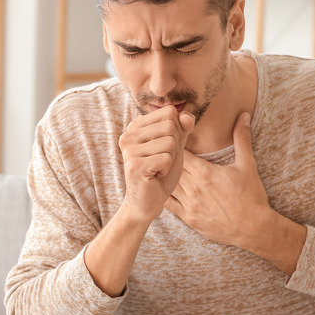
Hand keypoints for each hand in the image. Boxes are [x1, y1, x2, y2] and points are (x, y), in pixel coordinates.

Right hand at [119, 106, 194, 222]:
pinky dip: (167, 169)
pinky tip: (155, 175)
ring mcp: (129, 150)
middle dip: (174, 146)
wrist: (148, 201)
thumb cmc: (161, 171)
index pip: (169, 112)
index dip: (177, 131)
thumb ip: (183, 127)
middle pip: (170, 126)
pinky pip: (166, 158)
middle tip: (161, 160)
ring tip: (158, 168)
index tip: (164, 147)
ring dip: (170, 159)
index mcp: (135, 126)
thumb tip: (186, 115)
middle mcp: (128, 135)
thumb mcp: (176, 145)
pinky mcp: (135, 165)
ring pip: (170, 142)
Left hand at [164, 112, 270, 246]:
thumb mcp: (247, 165)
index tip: (175, 140)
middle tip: (165, 152)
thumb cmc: (252, 196)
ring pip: (168, 185)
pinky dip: (165, 195)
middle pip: (171, 168)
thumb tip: (244, 115)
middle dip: (168, 159)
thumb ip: (242, 139)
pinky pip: (169, 205)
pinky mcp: (189, 219)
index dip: (175, 145)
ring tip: (163, 169)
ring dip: (165, 177)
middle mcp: (193, 188)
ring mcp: (189, 205)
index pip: (180, 152)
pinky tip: (164, 189)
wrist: (254, 229)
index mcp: (205, 172)